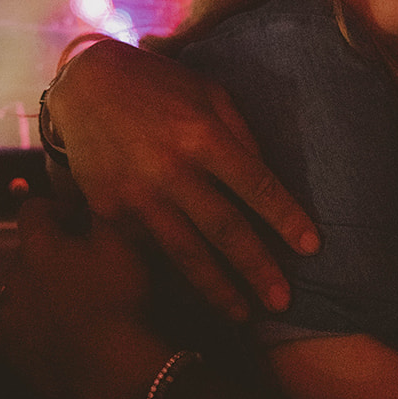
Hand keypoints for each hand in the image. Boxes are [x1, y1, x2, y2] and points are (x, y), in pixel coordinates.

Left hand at [0, 196, 173, 398]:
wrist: (110, 368)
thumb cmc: (118, 297)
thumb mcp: (121, 243)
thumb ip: (100, 213)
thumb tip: (90, 195)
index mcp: (38, 246)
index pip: (32, 210)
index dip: (54, 207)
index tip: (77, 215)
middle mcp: (13, 278)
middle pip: (26, 252)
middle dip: (48, 251)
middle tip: (79, 260)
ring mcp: (8, 319)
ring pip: (17, 291)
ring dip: (36, 288)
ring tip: (66, 299)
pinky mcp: (11, 354)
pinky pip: (15, 327)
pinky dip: (30, 322)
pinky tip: (53, 331)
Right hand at [46, 39, 319, 319]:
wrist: (85, 84)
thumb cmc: (158, 84)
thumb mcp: (208, 92)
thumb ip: (240, 135)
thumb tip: (266, 181)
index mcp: (202, 134)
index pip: (255, 184)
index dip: (285, 217)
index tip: (311, 246)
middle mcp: (171, 169)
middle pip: (224, 229)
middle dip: (257, 268)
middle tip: (284, 301)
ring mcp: (137, 195)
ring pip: (185, 252)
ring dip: (218, 288)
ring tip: (244, 314)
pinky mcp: (110, 211)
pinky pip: (150, 248)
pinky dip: (175, 271)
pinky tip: (195, 290)